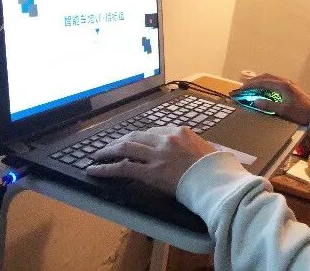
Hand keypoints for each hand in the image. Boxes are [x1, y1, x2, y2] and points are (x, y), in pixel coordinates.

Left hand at [86, 126, 215, 194]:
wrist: (214, 179)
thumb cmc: (215, 167)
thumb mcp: (207, 149)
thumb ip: (196, 146)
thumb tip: (198, 149)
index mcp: (180, 132)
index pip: (154, 131)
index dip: (140, 137)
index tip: (134, 141)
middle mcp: (165, 139)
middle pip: (136, 136)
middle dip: (120, 140)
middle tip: (110, 146)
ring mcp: (156, 155)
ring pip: (126, 147)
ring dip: (108, 151)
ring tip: (98, 154)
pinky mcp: (150, 172)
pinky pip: (123, 168)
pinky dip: (105, 168)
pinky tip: (94, 170)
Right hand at [230, 73, 309, 124]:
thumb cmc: (300, 113)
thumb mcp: (283, 111)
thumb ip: (268, 105)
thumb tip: (255, 101)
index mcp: (282, 85)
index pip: (263, 82)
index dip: (251, 85)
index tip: (242, 89)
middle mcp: (285, 82)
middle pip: (266, 77)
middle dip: (254, 81)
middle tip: (245, 87)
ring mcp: (289, 84)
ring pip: (271, 78)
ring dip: (261, 81)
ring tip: (252, 87)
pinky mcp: (291, 88)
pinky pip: (275, 82)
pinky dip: (267, 84)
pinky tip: (264, 90)